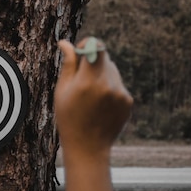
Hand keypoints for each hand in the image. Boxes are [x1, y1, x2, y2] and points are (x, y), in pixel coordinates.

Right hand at [54, 37, 132, 163]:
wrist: (88, 148)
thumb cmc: (68, 118)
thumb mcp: (62, 91)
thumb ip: (68, 64)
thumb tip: (65, 43)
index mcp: (88, 80)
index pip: (97, 45)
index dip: (89, 44)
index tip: (80, 52)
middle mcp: (108, 84)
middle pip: (104, 58)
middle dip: (93, 62)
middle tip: (81, 79)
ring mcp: (121, 93)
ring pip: (112, 71)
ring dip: (101, 76)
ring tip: (90, 97)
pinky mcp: (128, 101)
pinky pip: (118, 85)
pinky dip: (109, 89)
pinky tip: (100, 106)